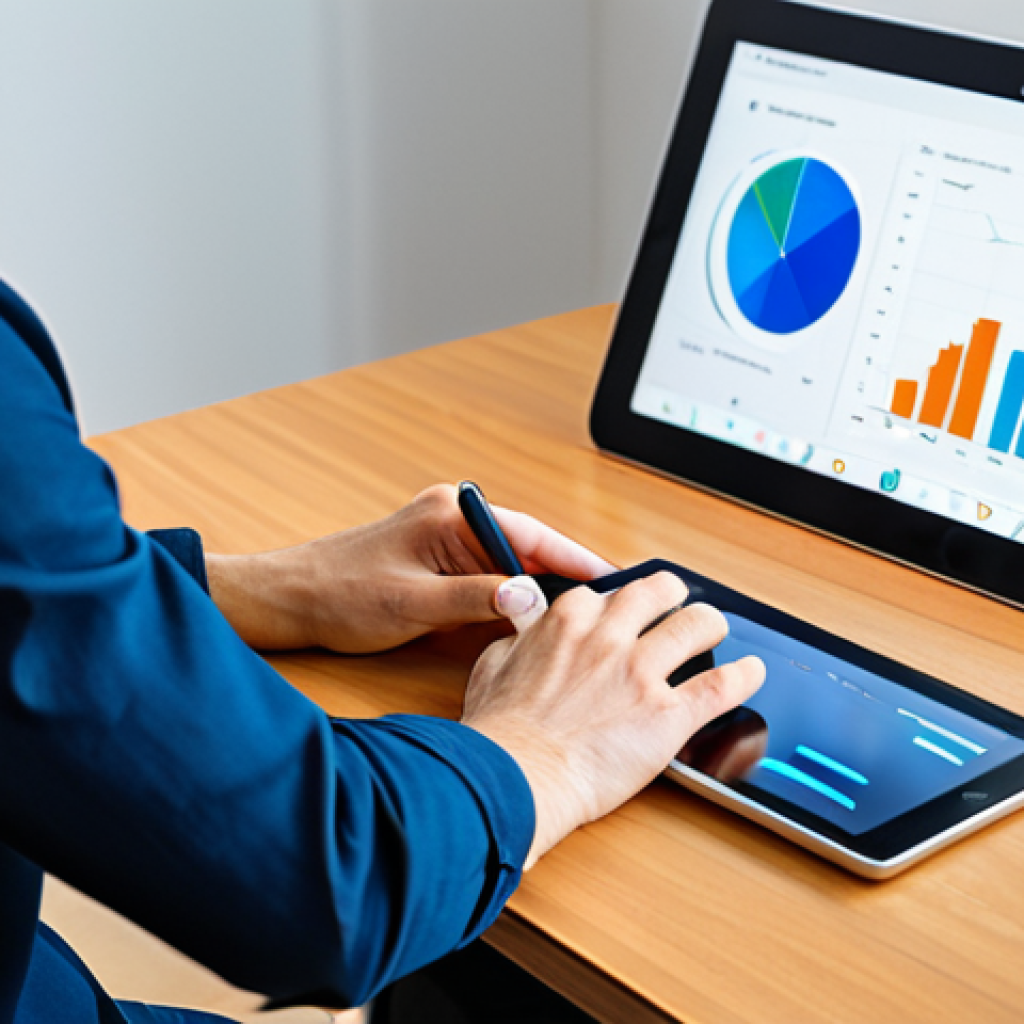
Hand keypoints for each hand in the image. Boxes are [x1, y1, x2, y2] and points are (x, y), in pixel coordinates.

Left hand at [206, 484, 613, 652]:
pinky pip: (488, 575)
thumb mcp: (412, 603)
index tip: (612, 581)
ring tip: (581, 623)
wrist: (290, 599)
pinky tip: (531, 622)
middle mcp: (452, 518)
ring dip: (538, 592)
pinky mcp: (438, 559)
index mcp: (450, 514)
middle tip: (607, 612)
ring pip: (510, 565)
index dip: (574, 560)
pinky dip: (510, 597)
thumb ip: (475, 599)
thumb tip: (531, 598)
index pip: (529, 534)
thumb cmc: (338, 594)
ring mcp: (446, 537)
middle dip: (564, 580)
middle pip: (526, 549)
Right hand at [461, 572, 765, 867]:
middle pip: (658, 592)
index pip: (605, 594)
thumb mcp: (495, 665)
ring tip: (716, 628)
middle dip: (672, 593)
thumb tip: (528, 625)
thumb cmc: (500, 732)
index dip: (618, 604)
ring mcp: (641, 673)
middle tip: (678, 603)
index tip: (624, 613)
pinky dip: (744, 676)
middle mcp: (609, 637)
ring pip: (697, 625)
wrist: (516, 776)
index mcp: (567, 621)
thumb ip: (521, 638)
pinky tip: (752, 673)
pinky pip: (720, 685)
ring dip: (712, 622)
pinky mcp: (668, 714)